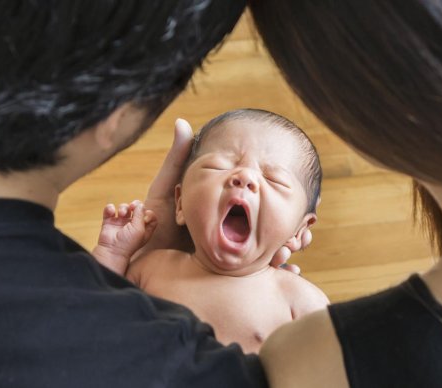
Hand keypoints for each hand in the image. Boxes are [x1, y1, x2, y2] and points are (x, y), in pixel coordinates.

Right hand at [97, 200, 157, 262]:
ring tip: (121, 214)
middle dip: (135, 205)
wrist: (112, 251)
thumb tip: (140, 205)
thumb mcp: (139, 229)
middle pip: (137, 209)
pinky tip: (111, 212)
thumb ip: (141, 215)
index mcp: (143, 229)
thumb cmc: (128, 244)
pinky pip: (110, 210)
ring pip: (124, 208)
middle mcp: (132, 225)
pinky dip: (110, 208)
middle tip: (132, 206)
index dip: (149, 213)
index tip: (145, 216)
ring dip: (123, 207)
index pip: (150, 216)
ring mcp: (120, 223)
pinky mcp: (109, 222)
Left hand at [140, 118, 312, 272]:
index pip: (262, 212)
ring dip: (285, 256)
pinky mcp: (223, 280)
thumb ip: (177, 159)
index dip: (285, 212)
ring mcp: (229, 260)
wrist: (134, 262)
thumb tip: (183, 122)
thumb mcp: (166, 189)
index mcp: (224, 216)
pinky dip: (275, 278)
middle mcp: (230, 238)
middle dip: (293, 239)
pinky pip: (254, 279)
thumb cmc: (147, 222)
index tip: (307, 211)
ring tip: (291, 260)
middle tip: (302, 239)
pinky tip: (290, 277)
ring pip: (267, 258)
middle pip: (271, 236)